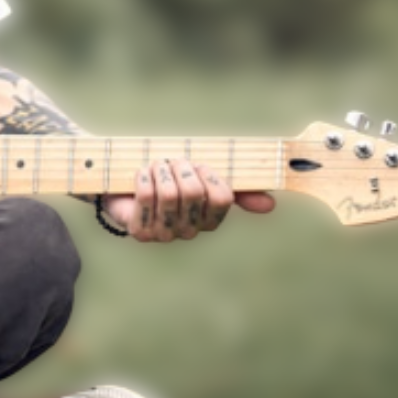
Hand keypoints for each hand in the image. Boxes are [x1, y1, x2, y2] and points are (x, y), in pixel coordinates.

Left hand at [102, 159, 275, 242]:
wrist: (126, 189)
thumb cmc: (169, 182)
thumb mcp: (204, 181)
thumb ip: (237, 191)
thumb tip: (271, 204)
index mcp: (209, 221)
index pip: (222, 198)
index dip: (209, 175)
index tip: (198, 166)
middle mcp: (189, 232)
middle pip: (193, 192)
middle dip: (181, 168)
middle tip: (172, 163)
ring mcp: (164, 234)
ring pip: (169, 193)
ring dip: (160, 170)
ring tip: (156, 168)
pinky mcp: (140, 231)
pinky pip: (146, 196)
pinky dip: (143, 177)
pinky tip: (141, 175)